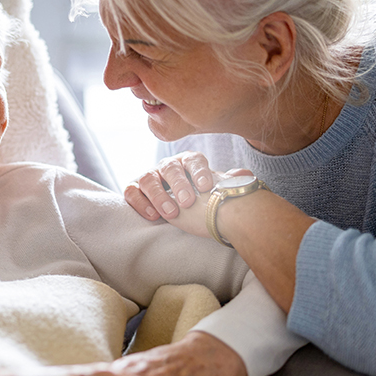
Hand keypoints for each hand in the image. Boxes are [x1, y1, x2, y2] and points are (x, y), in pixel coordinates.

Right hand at [125, 151, 250, 220]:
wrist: (181, 210)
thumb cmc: (201, 200)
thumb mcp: (215, 190)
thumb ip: (228, 182)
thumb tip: (244, 174)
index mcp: (188, 162)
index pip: (193, 159)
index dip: (199, 172)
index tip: (207, 188)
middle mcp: (167, 166)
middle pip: (170, 167)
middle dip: (179, 184)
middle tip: (188, 202)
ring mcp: (149, 176)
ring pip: (148, 178)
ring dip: (159, 195)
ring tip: (171, 213)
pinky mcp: (134, 189)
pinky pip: (131, 191)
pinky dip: (140, 202)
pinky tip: (152, 215)